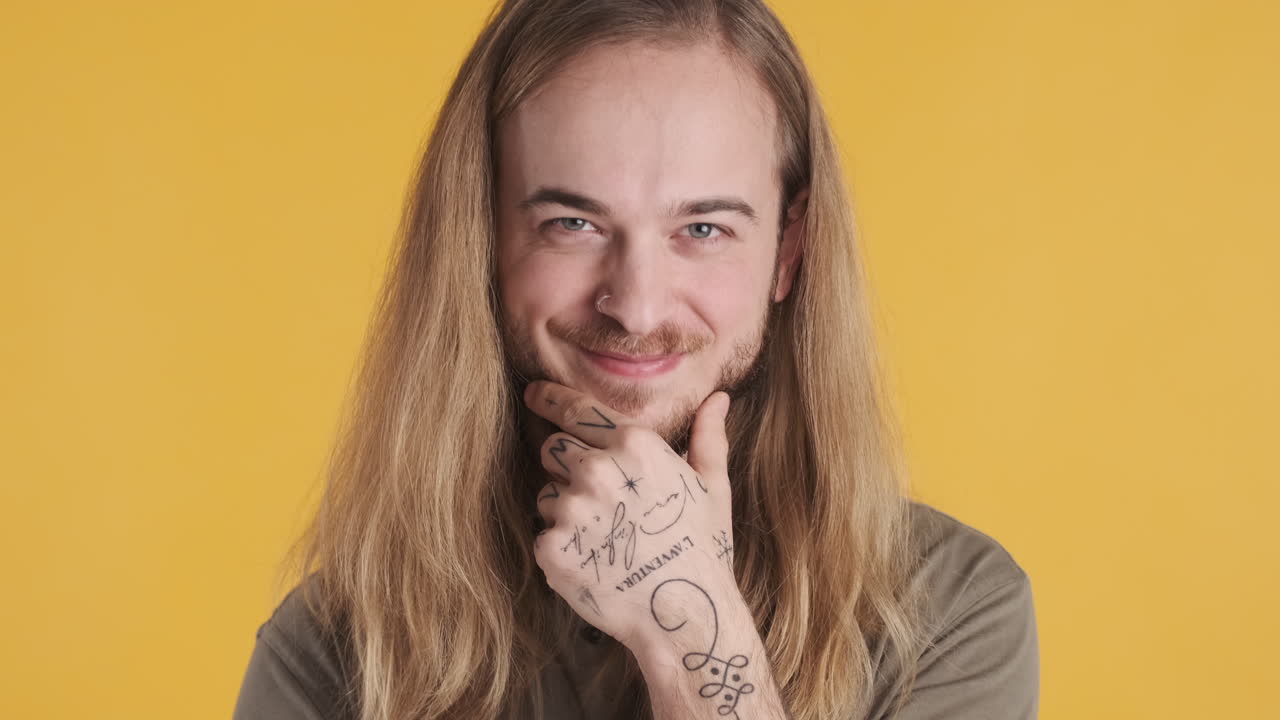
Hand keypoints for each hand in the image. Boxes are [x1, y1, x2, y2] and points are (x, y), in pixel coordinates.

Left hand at [526, 380, 738, 650]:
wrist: (686, 615)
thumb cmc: (702, 548)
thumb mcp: (713, 487)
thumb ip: (707, 437)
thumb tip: (718, 398)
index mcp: (634, 445)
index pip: (575, 408)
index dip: (550, 398)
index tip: (533, 394)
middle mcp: (598, 469)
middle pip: (552, 448)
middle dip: (566, 465)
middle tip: (598, 498)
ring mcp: (572, 509)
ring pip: (547, 493)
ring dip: (565, 508)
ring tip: (605, 537)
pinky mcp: (552, 547)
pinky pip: (543, 533)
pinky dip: (561, 546)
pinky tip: (595, 561)